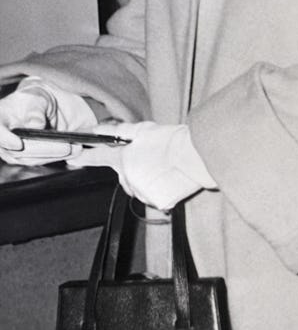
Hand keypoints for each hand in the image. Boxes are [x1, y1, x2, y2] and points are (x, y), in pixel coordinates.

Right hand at [0, 78, 96, 165]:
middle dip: (46, 150)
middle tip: (67, 147)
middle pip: (19, 151)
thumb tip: (36, 125)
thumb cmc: (30, 101)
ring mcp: (11, 152)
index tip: (17, 144)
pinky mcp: (24, 158)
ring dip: (55, 156)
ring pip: (31, 159)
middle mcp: (2, 140)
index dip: (5, 139)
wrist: (33, 109)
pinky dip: (56, 157)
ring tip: (76, 148)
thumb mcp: (34, 99)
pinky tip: (72, 152)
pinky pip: (40, 160)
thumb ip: (34, 110)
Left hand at [68, 121, 216, 210]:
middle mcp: (126, 177)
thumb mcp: (143, 129)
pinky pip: (151, 195)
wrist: (193, 156)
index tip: (73, 158)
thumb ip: (119, 130)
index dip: (82, 157)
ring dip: (145, 179)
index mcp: (121, 158)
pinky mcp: (153, 201)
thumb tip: (99, 129)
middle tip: (150, 157)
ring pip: (137, 186)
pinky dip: (157, 188)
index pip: (95, 157)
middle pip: (122, 175)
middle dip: (132, 168)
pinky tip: (168, 177)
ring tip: (162, 166)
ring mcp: (139, 191)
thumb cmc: (170, 141)